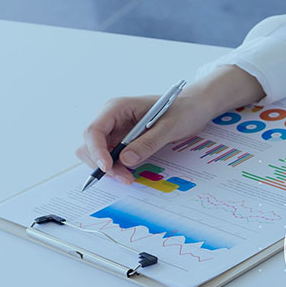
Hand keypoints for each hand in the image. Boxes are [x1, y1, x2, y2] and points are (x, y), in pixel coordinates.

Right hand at [77, 94, 217, 183]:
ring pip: (98, 153)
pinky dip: (116, 167)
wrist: (195, 108)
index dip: (96, 150)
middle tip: (125, 178)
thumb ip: (148, 142)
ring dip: (109, 168)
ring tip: (128, 178)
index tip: (108, 168)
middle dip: (102, 163)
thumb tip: (125, 160)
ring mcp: (116, 130)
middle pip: (90, 144)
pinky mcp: (123, 140)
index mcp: (117, 107)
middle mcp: (111, 118)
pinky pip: (111, 156)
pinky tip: (129, 173)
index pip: (94, 130)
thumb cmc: (183, 110)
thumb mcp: (169, 127)